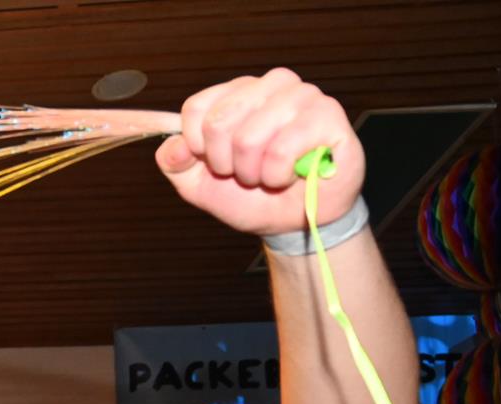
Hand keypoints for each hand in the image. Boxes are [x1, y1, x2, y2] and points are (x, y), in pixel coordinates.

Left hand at [157, 69, 361, 236]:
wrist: (294, 220)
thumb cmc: (251, 196)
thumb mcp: (199, 184)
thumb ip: (176, 162)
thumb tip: (173, 146)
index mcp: (238, 92)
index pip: (196, 108)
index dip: (198, 148)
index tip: (216, 163)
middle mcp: (271, 85)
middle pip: (219, 121)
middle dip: (225, 163)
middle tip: (245, 173)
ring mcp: (302, 96)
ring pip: (250, 137)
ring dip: (253, 172)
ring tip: (269, 175)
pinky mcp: (327, 115)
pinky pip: (282, 150)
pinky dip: (277, 175)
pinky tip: (292, 174)